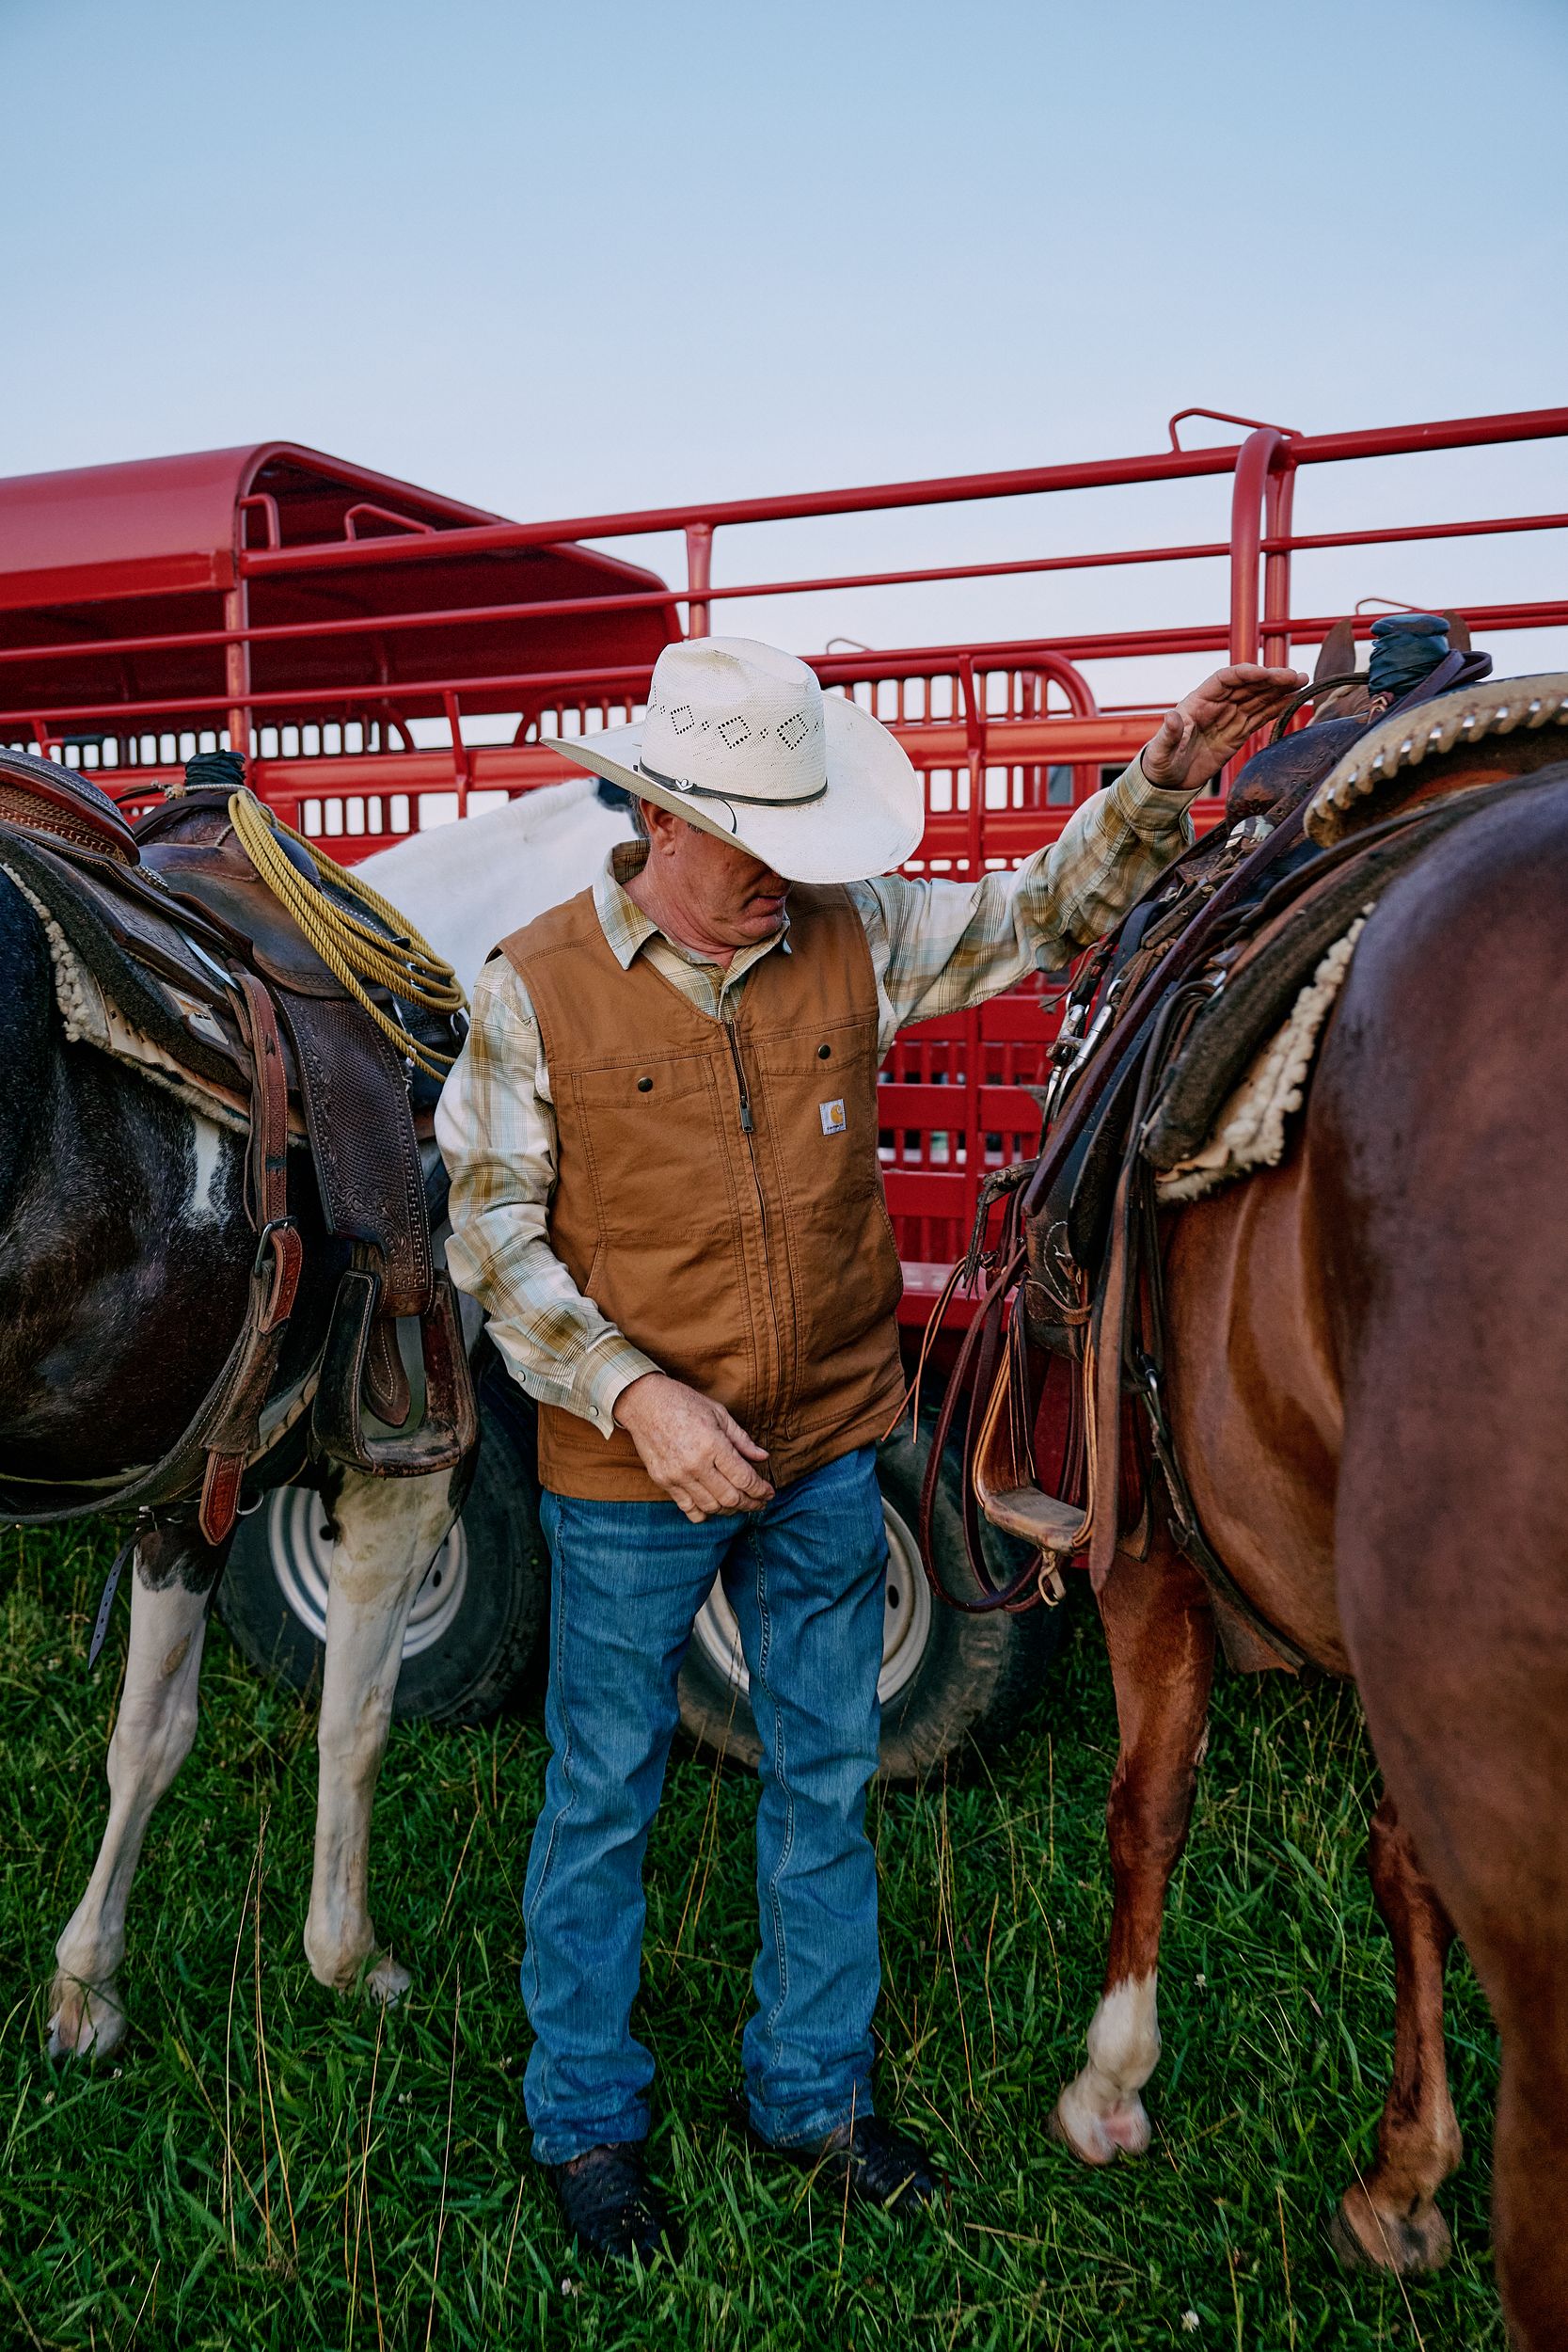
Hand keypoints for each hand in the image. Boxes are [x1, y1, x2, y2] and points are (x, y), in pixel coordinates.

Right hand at [613, 1372, 774, 1521]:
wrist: (643, 1402)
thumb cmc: (683, 1402)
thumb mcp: (718, 1414)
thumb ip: (742, 1440)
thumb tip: (763, 1457)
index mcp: (713, 1444)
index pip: (744, 1479)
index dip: (761, 1490)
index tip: (769, 1493)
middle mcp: (695, 1464)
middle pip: (731, 1498)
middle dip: (750, 1504)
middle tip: (759, 1503)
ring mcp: (677, 1475)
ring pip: (711, 1507)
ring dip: (729, 1510)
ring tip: (739, 1505)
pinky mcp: (663, 1481)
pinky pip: (687, 1508)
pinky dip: (704, 1513)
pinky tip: (714, 1508)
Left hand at [1140, 663, 1307, 790]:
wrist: (1167, 782)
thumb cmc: (1160, 763)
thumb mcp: (1161, 751)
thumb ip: (1168, 734)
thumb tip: (1170, 717)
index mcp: (1198, 702)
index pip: (1225, 679)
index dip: (1246, 674)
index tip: (1266, 673)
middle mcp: (1216, 705)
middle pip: (1248, 685)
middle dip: (1271, 679)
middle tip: (1296, 676)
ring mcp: (1229, 717)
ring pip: (1258, 697)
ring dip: (1280, 689)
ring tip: (1303, 682)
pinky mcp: (1238, 733)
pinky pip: (1260, 715)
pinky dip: (1277, 707)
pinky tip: (1293, 700)